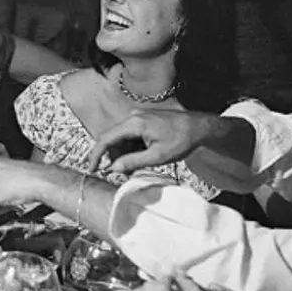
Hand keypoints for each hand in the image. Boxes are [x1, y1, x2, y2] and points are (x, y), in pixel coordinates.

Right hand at [87, 110, 220, 176]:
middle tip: (124, 174)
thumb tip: (113, 168)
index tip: (92, 169)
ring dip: (124, 154)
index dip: (96, 155)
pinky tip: (141, 158)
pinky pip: (130, 136)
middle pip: (113, 139)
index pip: (106, 139)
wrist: (199, 127)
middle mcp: (133, 117)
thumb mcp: (157, 156)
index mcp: (134, 123)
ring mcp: (138, 117)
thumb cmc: (181, 140)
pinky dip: (132, 149)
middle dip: (114, 157)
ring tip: (135, 167)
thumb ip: (133, 162)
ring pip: (121, 139)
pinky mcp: (144, 120)